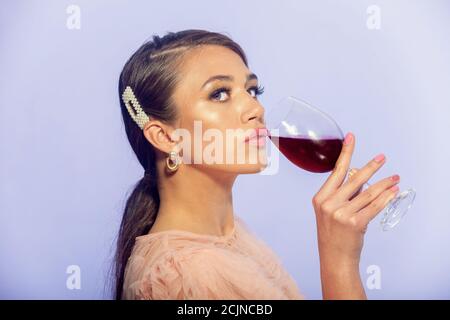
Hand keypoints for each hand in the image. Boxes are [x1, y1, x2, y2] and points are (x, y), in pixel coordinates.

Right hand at [312, 133, 399, 298]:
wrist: (334, 257)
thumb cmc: (332, 235)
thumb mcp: (329, 212)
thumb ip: (342, 195)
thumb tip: (360, 180)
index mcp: (320, 198)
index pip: (335, 171)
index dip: (345, 153)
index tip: (351, 138)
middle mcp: (329, 204)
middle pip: (354, 179)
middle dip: (371, 167)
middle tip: (382, 158)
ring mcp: (341, 214)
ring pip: (368, 193)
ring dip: (384, 184)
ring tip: (395, 178)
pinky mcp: (355, 223)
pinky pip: (374, 206)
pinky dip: (385, 198)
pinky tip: (392, 192)